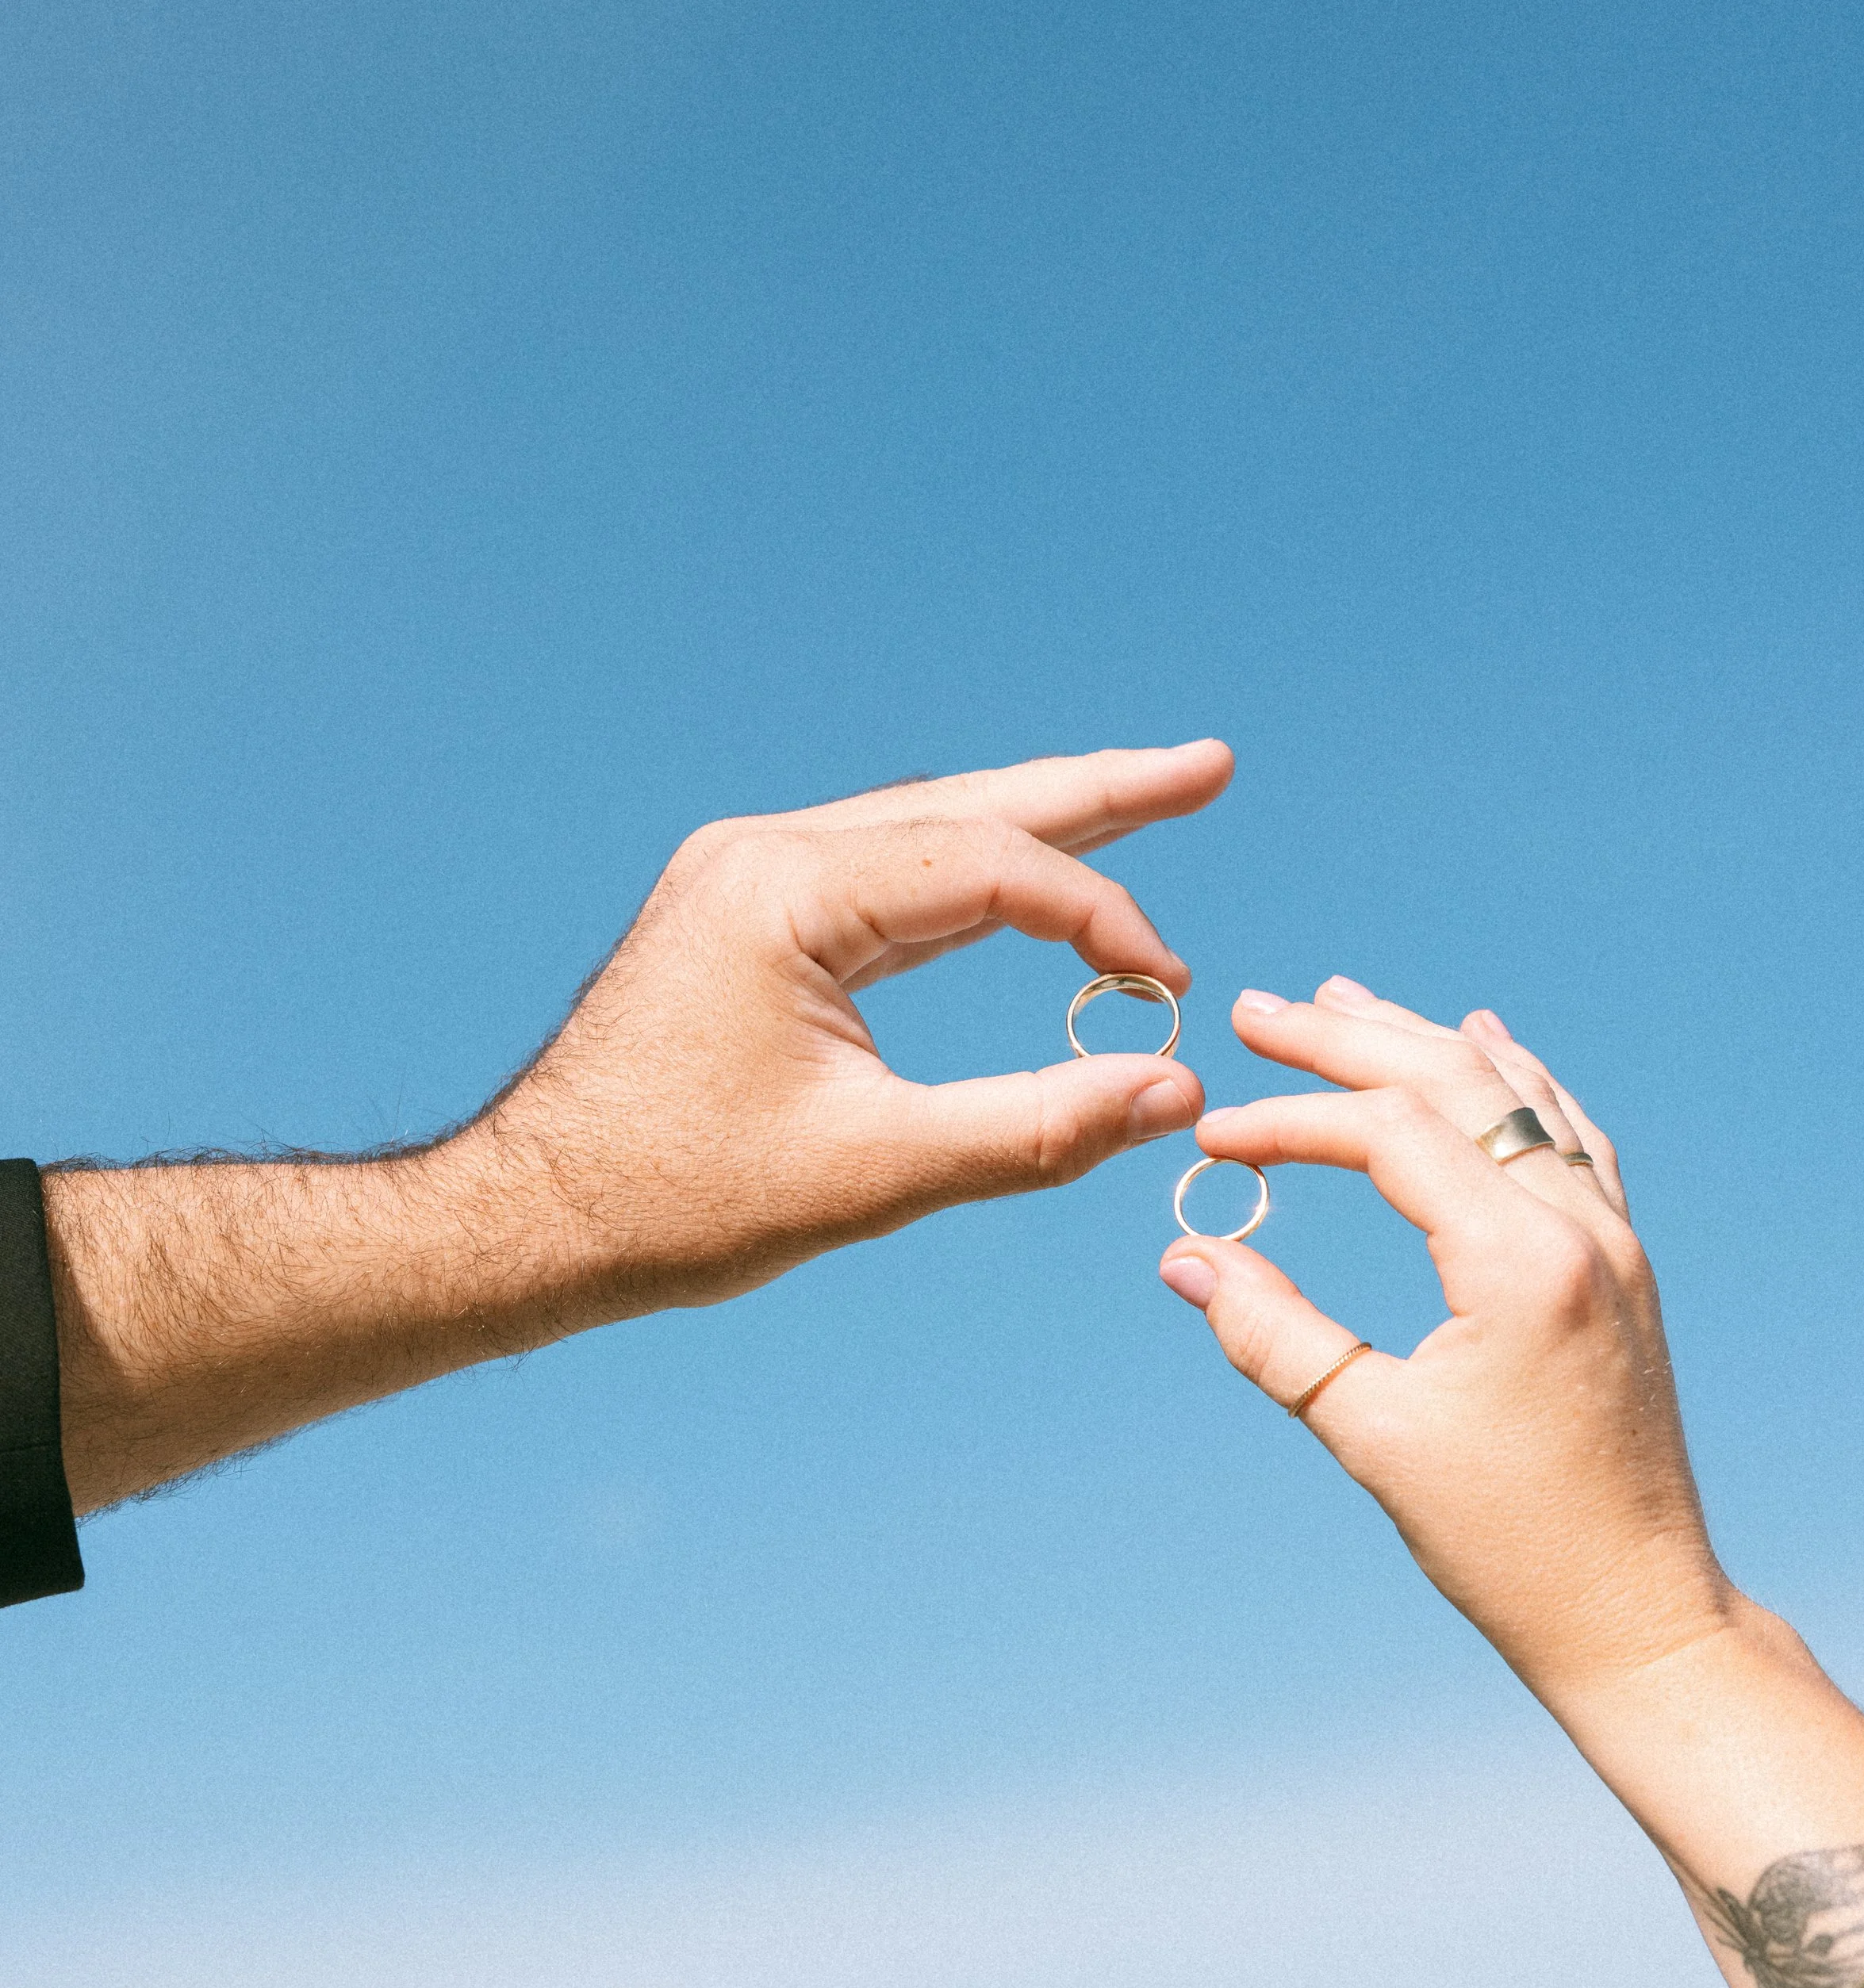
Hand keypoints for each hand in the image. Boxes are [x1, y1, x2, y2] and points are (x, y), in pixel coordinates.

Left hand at [482, 740, 1230, 1315]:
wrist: (529, 1222)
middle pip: (969, 806)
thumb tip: (1175, 1094)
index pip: (988, 867)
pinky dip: (977, 878)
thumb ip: (1033, 1128)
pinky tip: (1038, 881)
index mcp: (782, 890)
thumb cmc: (675, 1204)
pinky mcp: (750, 915)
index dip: (1100, 919)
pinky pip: (890, 874)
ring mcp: (752, 877)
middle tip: (1210, 765)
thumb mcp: (873, 1173)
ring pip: (932, 830)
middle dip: (1097, 793)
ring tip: (1153, 793)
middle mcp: (764, 854)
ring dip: (1043, 824)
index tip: (1167, 991)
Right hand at [1157, 976, 1731, 1705]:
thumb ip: (1274, 1334)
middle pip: (1455, 1081)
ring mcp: (1615, 1242)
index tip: (1210, 1138)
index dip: (1291, 1120)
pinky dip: (1516, 1078)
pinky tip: (1487, 1038)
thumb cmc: (1508, 1542)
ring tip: (1344, 999)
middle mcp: (1582, 1229)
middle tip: (1256, 1009)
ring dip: (1425, 1039)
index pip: (1391, 1133)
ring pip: (1517, 1094)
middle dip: (1348, 1039)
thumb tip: (1187, 1255)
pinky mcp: (1624, 1267)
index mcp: (1524, 1263)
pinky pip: (1570, 1134)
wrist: (1636, 1612)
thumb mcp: (1372, 1435)